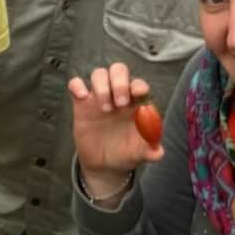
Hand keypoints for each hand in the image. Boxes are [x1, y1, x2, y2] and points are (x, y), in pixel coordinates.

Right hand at [68, 63, 164, 196]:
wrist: (104, 163)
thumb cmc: (126, 152)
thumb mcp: (139, 154)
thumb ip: (150, 151)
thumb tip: (158, 152)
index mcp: (136, 102)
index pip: (138, 84)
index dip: (139, 85)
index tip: (138, 93)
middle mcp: (118, 94)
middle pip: (119, 71)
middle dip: (120, 82)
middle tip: (120, 103)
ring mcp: (99, 97)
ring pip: (99, 74)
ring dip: (102, 87)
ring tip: (105, 109)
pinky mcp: (81, 103)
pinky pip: (75, 84)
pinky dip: (77, 86)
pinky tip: (82, 97)